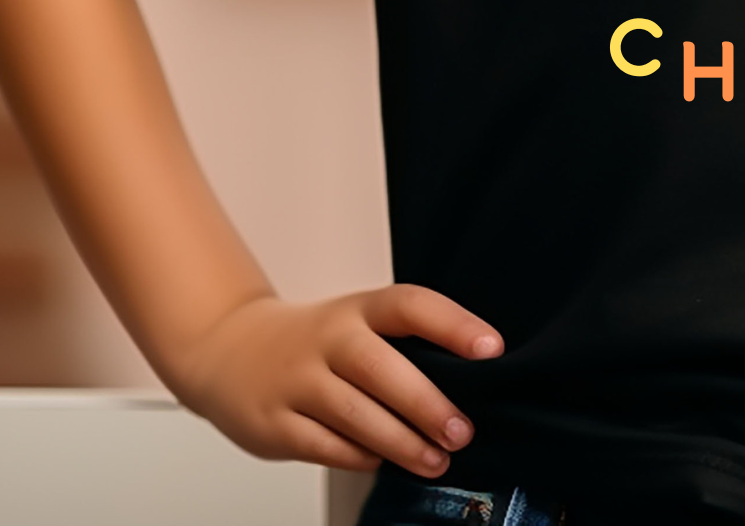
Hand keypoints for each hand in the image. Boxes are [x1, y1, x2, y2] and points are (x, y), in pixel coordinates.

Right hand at [167, 284, 504, 476]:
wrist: (228, 350)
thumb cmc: (314, 342)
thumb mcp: (355, 324)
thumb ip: (400, 346)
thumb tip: (466, 383)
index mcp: (357, 309)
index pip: (410, 305)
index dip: (453, 324)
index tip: (492, 349)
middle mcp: (328, 340)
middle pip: (382, 368)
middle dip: (427, 404)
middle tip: (463, 431)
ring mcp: (298, 382)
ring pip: (356, 415)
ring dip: (401, 443)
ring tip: (436, 461)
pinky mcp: (276, 423)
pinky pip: (327, 447)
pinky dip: (360, 458)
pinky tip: (384, 463)